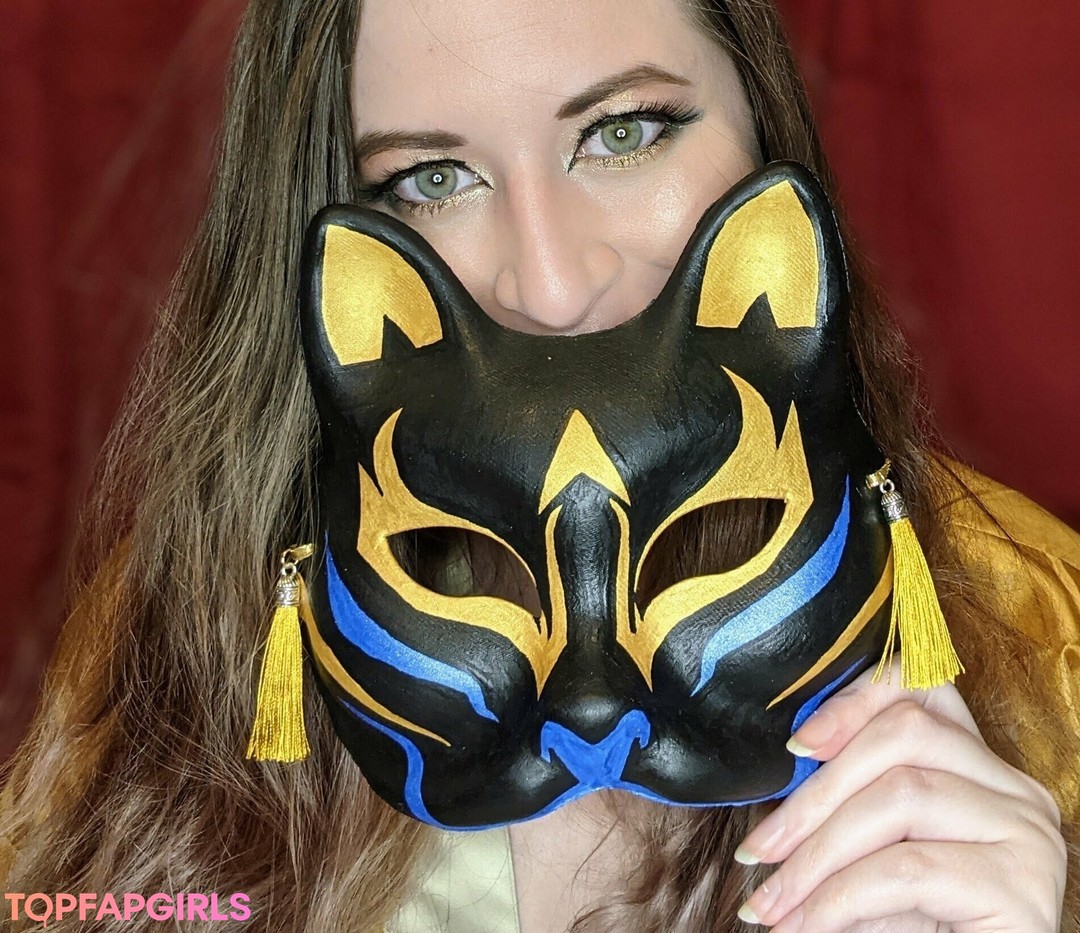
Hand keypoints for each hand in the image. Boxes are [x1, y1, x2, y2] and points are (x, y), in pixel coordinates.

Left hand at [733, 658, 1066, 931]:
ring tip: (771, 904)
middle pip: (902, 739)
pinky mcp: (1022, 889)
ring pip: (898, 797)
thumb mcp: (877, 851)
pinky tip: (804, 925)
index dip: (857, 700)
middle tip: (757, 851)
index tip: (795, 745)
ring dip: (815, 856)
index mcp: (981, 769)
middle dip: (814, 796)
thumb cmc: (915, 926)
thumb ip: (851, 799)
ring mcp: (1026, 835)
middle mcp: (1015, 792)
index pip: (924, 691)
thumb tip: (789, 756)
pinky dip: (838, 900)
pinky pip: (906, 870)